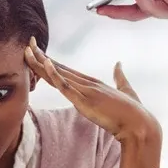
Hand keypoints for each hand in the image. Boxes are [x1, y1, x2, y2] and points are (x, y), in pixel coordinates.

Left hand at [24, 37, 160, 167]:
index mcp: (93, 83)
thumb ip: (120, 77)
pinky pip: (66, 86)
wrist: (140, 124)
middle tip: (28, 44)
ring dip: (41, 63)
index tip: (39, 52)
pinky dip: (55, 75)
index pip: (66, 70)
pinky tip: (46, 64)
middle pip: (58, 69)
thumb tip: (119, 64)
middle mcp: (88, 83)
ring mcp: (86, 91)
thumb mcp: (125, 90)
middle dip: (41, 57)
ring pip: (58, 75)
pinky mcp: (86, 101)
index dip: (51, 61)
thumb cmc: (134, 111)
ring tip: (28, 51)